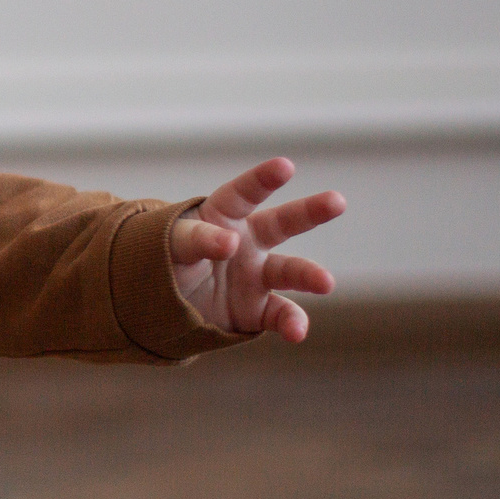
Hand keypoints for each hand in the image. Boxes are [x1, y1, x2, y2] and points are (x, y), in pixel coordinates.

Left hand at [170, 157, 346, 341]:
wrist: (163, 303)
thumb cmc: (167, 259)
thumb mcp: (170, 244)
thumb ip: (194, 239)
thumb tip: (231, 242)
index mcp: (224, 216)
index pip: (243, 193)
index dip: (263, 179)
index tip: (284, 166)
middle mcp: (249, 241)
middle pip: (283, 223)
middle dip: (310, 212)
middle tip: (336, 201)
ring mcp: (257, 275)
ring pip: (291, 271)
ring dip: (309, 275)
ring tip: (325, 283)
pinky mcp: (258, 309)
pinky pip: (280, 314)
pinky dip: (291, 323)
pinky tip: (296, 332)